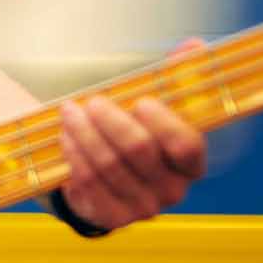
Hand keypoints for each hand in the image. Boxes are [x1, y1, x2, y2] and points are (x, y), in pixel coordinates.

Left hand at [57, 39, 208, 232]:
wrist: (103, 175)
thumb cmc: (133, 131)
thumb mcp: (154, 104)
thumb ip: (175, 76)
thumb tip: (195, 44)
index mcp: (191, 164)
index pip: (187, 146)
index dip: (163, 122)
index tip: (140, 100)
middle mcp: (172, 191)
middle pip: (140, 151)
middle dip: (111, 121)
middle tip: (93, 101)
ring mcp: (142, 208)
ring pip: (108, 165)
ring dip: (84, 133)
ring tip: (70, 112)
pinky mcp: (111, 217)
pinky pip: (88, 182)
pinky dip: (74, 154)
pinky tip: (66, 137)